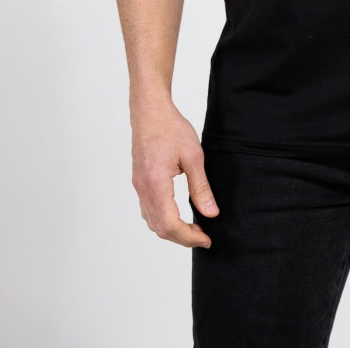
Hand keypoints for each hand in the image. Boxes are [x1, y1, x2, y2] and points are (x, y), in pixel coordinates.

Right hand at [131, 102, 218, 247]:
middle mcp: (143, 189)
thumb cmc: (170, 127)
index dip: (189, 237)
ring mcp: (138, 186)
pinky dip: (163, 219)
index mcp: (156, 184)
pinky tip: (178, 214)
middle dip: (182, 238)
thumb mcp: (193, 156)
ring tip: (193, 227)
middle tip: (203, 236)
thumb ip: (201, 187)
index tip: (206, 239)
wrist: (150, 110)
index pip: (171, 224)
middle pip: (160, 228)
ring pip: (152, 222)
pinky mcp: (139, 182)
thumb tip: (211, 213)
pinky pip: (148, 210)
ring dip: (172, 230)